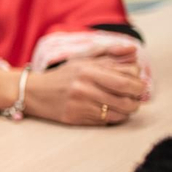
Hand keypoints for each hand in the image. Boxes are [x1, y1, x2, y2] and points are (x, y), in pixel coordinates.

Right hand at [23, 46, 145, 125]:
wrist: (34, 92)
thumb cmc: (63, 75)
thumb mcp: (83, 60)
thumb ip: (109, 53)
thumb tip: (133, 50)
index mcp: (88, 70)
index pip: (126, 79)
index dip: (138, 83)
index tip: (137, 83)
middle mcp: (84, 88)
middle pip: (126, 98)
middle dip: (136, 99)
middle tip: (135, 97)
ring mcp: (80, 105)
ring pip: (119, 113)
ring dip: (127, 110)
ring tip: (125, 105)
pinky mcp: (77, 118)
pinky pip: (106, 121)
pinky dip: (114, 117)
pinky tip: (110, 111)